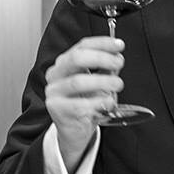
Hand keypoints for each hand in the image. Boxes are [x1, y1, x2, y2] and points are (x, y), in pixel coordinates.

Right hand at [45, 36, 124, 170]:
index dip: (102, 43)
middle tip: (119, 64)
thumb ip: (105, 68)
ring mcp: (54, 93)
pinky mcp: (57, 110)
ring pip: (79, 81)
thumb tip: (117, 56)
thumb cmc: (87, 103)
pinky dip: (100, 102)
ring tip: (118, 85)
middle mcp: (55, 75)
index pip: (82, 46)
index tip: (120, 45)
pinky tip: (109, 103)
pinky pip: (81, 104)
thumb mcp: (98, 81)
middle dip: (102, 58)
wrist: (75, 130)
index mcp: (64, 63)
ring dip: (104, 81)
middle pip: (77, 58)